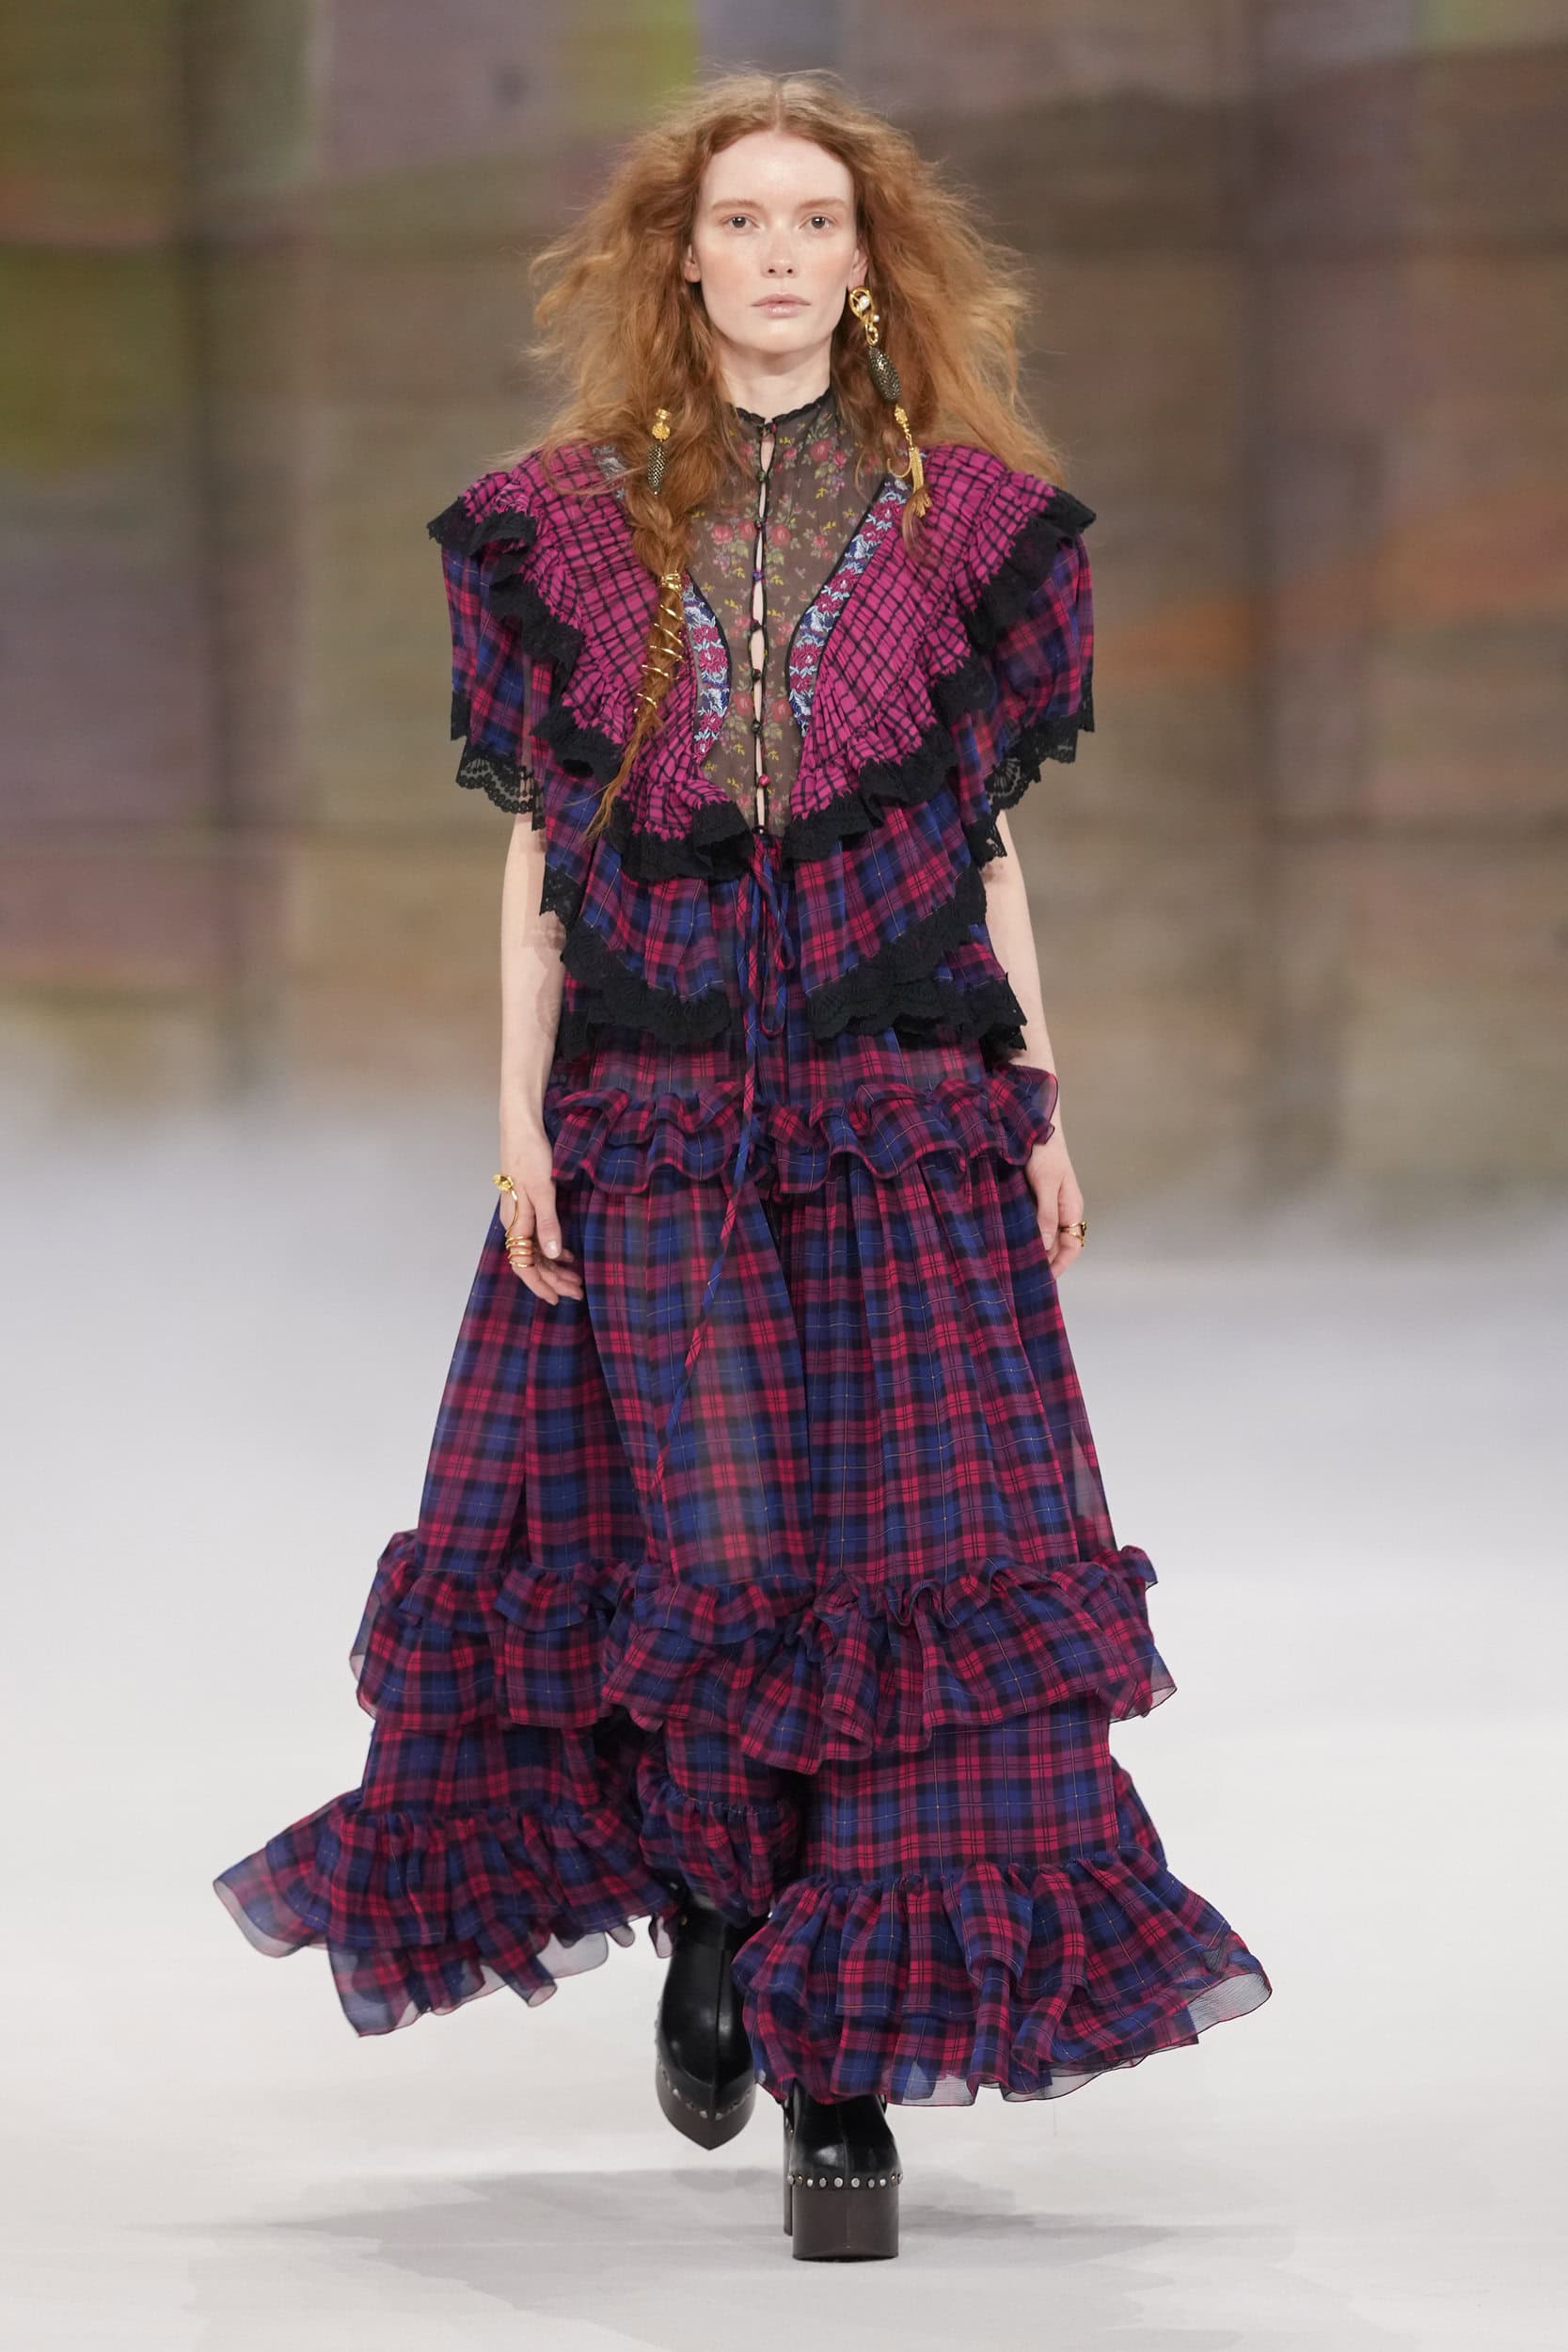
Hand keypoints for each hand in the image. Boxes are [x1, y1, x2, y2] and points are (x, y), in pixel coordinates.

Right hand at [496, 1120, 584, 1305]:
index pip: (524, 1265)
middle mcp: (515, 1223)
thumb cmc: (531, 1155)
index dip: (540, 1285)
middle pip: (532, 1261)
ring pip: (537, 1251)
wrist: (522, 1127)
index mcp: (516, 1222)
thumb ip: (548, 1222)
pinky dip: (553, 1249)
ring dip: (555, 1267)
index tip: (557, 1300)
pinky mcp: (529, 1205)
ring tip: (576, 1279)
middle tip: (577, 1292)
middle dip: (553, 1280)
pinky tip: (568, 1255)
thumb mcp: (542, 1189)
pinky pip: (539, 1237)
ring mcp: (522, 1214)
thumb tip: (554, 1256)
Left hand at [1022, 1128, 1085, 1275]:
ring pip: (1042, 1234)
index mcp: (1071, 1207)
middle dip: (1044, 1261)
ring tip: (1012, 1264)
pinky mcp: (1030, 1195)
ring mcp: (1045, 1202)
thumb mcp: (1046, 1183)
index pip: (1072, 1246)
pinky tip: (1007, 1240)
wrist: (1031, 1120)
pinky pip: (1029, 1221)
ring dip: (1031, 1248)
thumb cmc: (1043, 1149)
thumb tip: (1047, 1246)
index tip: (1043, 1280)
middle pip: (1057, 1244)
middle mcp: (1060, 1208)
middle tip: (1021, 1277)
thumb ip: (1047, 1214)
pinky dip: (1022, 1233)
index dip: (1060, 1265)